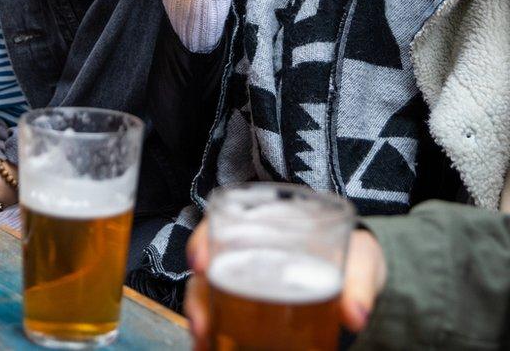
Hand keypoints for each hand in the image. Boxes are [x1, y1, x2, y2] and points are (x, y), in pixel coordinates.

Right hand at [183, 222, 387, 349]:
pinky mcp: (250, 307)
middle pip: (208, 269)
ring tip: (204, 344)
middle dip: (198, 297)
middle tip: (202, 325)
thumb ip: (358, 283)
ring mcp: (245, 279)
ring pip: (209, 296)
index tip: (200, 265)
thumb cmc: (354, 253)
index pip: (221, 223)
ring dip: (202, 321)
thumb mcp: (361, 260)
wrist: (359, 274)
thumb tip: (356, 315)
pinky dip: (216, 334)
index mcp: (268, 225)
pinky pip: (224, 318)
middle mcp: (246, 251)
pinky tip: (213, 349)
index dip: (202, 242)